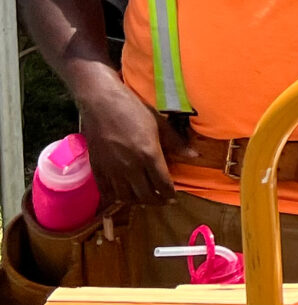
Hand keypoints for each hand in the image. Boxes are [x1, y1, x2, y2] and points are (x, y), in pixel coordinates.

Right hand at [76, 71, 174, 212]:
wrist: (101, 102)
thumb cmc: (134, 109)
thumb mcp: (160, 123)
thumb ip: (176, 142)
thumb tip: (194, 156)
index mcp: (149, 155)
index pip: (163, 184)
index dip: (170, 194)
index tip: (174, 197)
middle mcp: (130, 167)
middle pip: (145, 195)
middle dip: (157, 201)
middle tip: (163, 201)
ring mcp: (111, 169)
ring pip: (126, 197)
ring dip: (138, 202)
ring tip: (145, 199)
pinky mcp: (96, 168)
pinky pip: (106, 191)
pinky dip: (116, 198)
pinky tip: (123, 196)